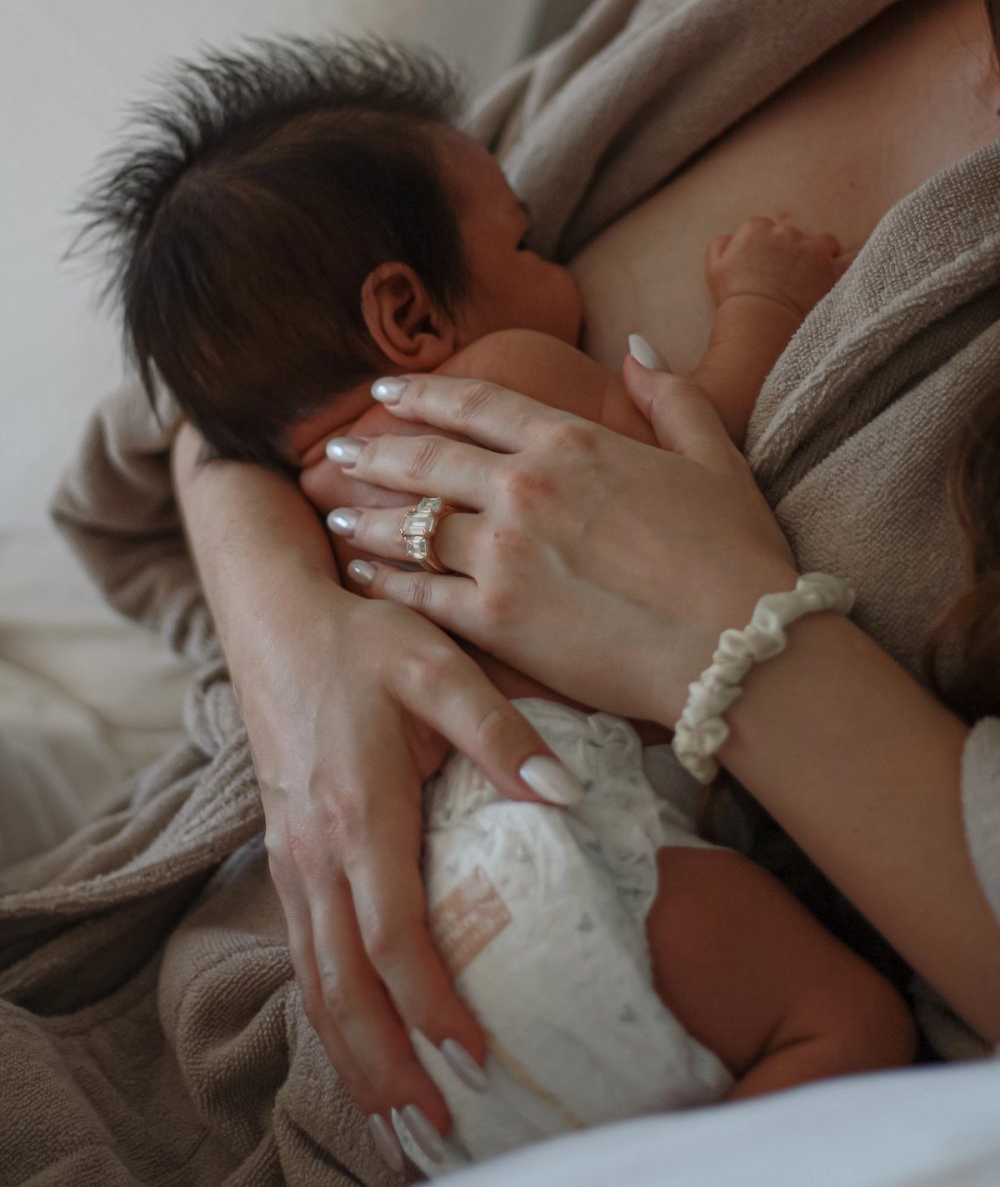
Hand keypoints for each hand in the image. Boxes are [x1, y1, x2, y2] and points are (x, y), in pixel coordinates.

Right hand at [233, 562, 582, 1163]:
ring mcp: (291, 855)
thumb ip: (502, 731)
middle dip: (386, 1066)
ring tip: (395, 1119)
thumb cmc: (361, 640)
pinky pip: (303, 952)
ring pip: (315, 979)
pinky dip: (329, 1010)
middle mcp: (314, 849)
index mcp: (358, 811)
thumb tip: (568, 795)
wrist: (274, 616)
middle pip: (344, 985)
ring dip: (353, 1054)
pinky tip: (356, 1040)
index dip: (432, 1005)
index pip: (394, 936)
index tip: (476, 1058)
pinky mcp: (285, 851)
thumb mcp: (438, 664)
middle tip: (435, 1133)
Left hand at [316, 363, 798, 726]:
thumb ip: (671, 395)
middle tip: (336, 448)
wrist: (736, 646)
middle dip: (373, 450)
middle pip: (425, 459)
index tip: (385, 390)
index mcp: (571, 442)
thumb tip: (637, 345)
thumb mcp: (714, 457)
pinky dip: (383, 582)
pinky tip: (358, 574)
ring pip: (409, 524)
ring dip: (363, 515)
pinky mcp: (497, 621)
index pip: (475, 405)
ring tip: (332, 511)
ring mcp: (504, 554)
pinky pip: (419, 594)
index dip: (422, 393)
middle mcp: (524, 488)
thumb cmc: (735, 554)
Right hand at [705, 215, 849, 317]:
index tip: (762, 265)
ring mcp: (814, 250)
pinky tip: (859, 263)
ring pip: (824, 243)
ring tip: (812, 279)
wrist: (758, 323)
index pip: (763, 227)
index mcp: (757, 228)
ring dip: (820, 256)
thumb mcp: (714, 268)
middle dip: (791, 252)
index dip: (764, 247)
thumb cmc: (734, 298)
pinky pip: (854, 258)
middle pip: (793, 235)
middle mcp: (788, 233)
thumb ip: (721, 244)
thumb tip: (731, 238)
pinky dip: (855, 260)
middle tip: (784, 278)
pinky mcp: (834, 270)